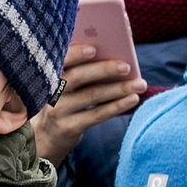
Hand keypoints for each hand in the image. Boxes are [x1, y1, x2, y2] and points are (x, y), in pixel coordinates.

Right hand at [31, 42, 145, 165]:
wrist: (46, 137)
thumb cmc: (64, 101)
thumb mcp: (64, 85)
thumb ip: (79, 69)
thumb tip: (113, 56)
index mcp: (49, 75)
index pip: (61, 60)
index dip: (76, 54)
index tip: (95, 48)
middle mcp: (51, 92)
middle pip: (78, 77)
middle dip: (105, 70)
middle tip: (127, 67)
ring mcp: (58, 111)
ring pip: (92, 96)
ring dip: (119, 89)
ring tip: (139, 84)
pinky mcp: (69, 128)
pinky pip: (97, 115)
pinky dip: (117, 106)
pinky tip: (132, 100)